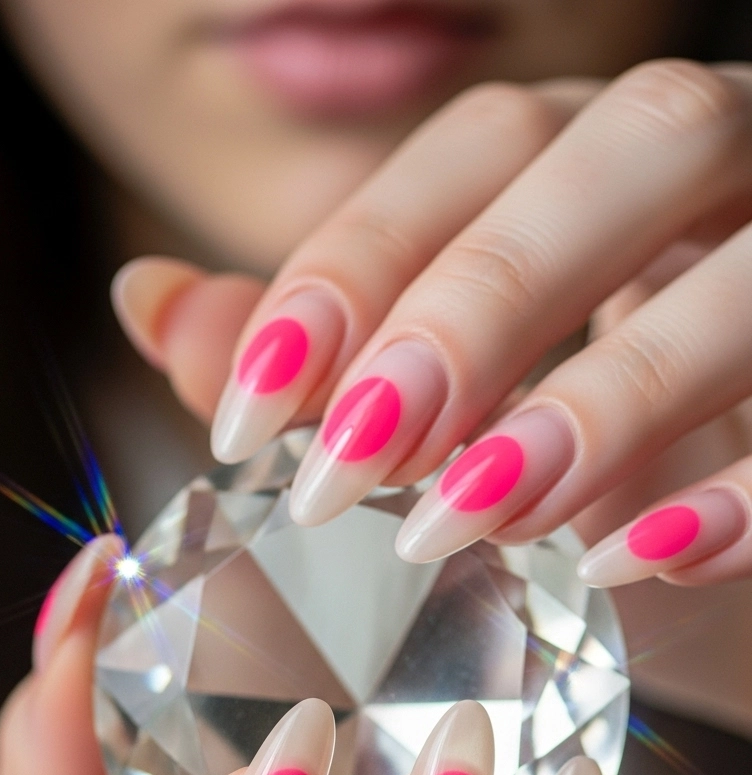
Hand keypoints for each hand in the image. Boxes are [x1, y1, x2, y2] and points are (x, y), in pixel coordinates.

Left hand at [115, 60, 751, 590]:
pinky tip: (643, 560)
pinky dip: (747, 487)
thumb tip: (151, 304)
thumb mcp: (465, 422)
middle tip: (358, 459)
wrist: (751, 550)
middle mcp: (731, 171)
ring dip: (610, 388)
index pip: (480, 149)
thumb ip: (326, 364)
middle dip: (481, 298)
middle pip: (628, 145)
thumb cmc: (614, 477)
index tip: (252, 414)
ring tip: (480, 515)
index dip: (358, 263)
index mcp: (607, 159)